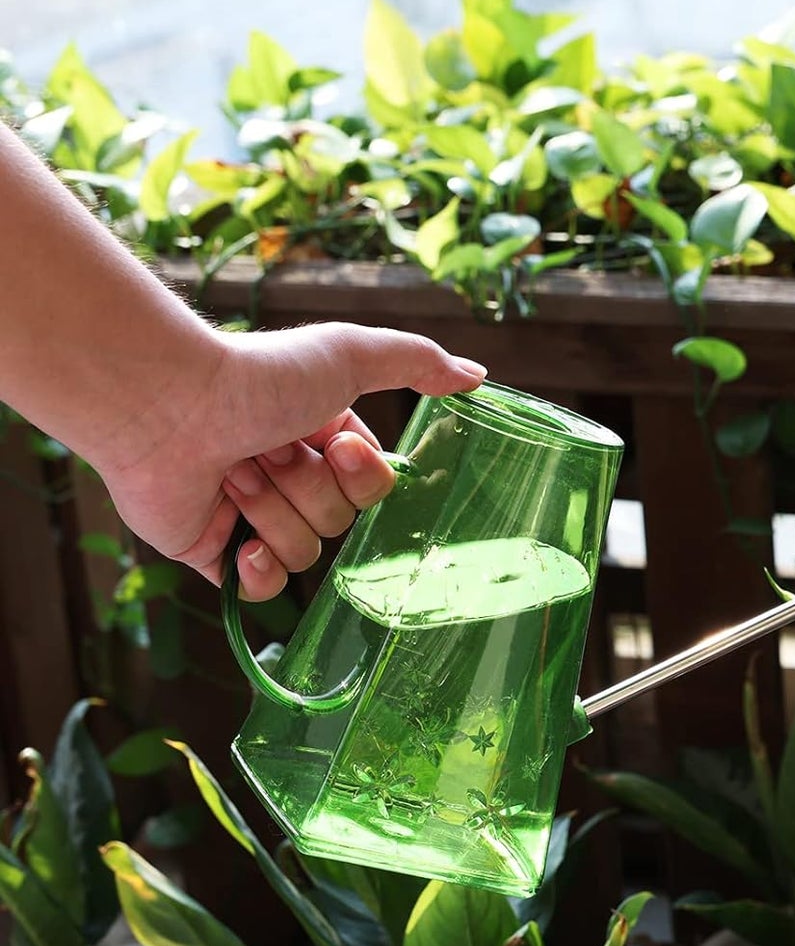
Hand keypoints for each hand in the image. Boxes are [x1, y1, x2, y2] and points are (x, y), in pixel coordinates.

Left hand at [94, 323, 485, 600]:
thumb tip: (478, 377)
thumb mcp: (348, 356)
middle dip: (306, 489)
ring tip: (232, 473)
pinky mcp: (214, 551)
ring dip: (272, 512)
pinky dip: (257, 571)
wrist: (165, 406)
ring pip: (304, 551)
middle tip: (264, 451)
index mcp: (320, 439)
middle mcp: (288, 477)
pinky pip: (262, 589)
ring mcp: (252, 516)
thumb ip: (416, 362)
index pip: (374, 488)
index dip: (360, 477)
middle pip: (340, 521)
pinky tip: (242, 543)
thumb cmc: (256, 375)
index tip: (331, 446)